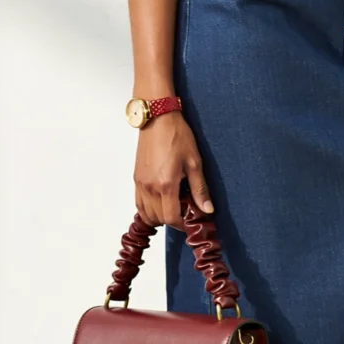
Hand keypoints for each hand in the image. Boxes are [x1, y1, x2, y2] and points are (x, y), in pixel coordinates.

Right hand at [133, 111, 214, 230]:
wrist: (157, 119)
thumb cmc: (177, 135)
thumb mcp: (194, 162)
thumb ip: (199, 189)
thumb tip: (207, 209)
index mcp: (166, 184)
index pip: (171, 218)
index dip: (182, 224)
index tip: (191, 221)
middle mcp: (150, 187)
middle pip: (158, 219)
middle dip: (172, 220)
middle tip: (185, 211)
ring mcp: (140, 183)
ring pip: (146, 214)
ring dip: (159, 216)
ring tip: (173, 207)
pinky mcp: (136, 178)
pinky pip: (139, 203)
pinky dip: (148, 209)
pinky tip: (160, 202)